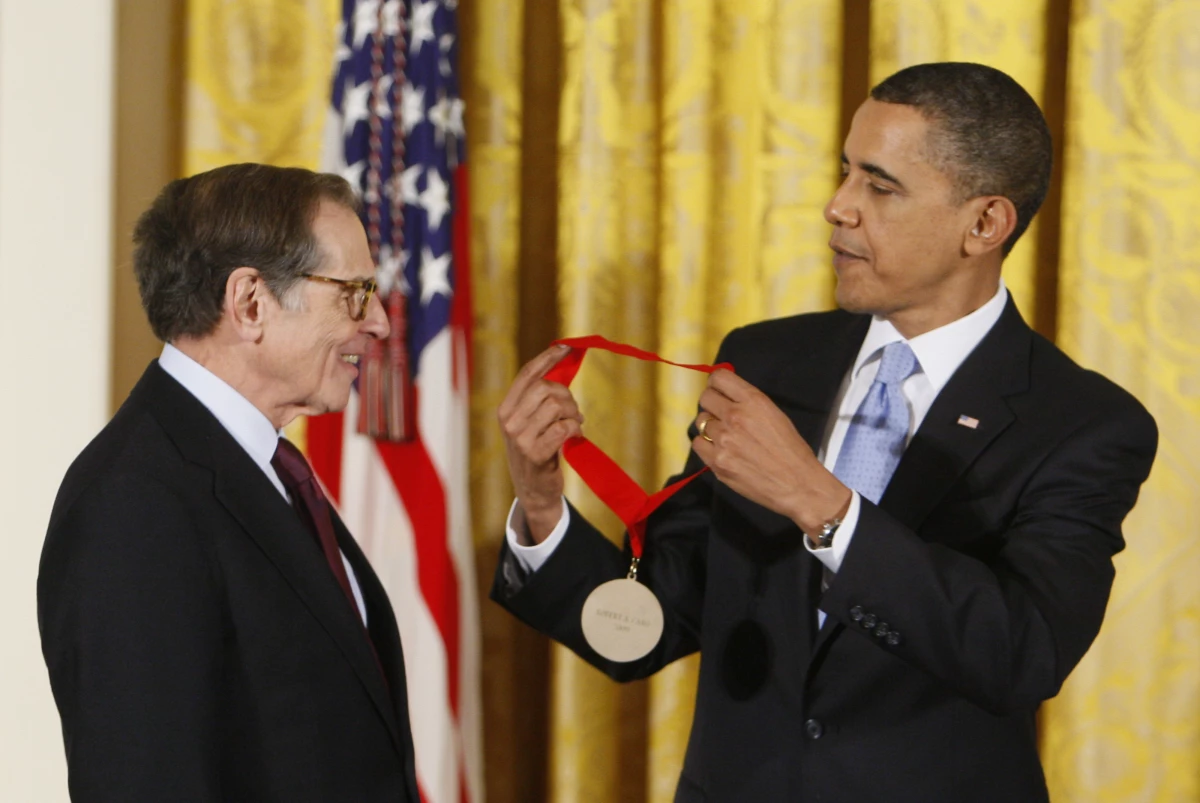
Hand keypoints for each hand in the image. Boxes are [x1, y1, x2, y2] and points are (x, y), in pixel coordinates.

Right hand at [498, 345, 583, 542]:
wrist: (533, 492)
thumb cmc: (536, 452)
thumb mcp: (528, 424)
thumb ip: (537, 400)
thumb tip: (559, 367)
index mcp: (505, 409)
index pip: (527, 375)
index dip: (547, 358)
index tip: (565, 346)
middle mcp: (509, 421)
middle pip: (545, 388)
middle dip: (566, 395)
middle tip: (573, 410)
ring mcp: (520, 438)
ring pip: (555, 406)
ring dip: (573, 413)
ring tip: (575, 423)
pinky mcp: (535, 454)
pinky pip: (564, 428)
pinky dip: (575, 429)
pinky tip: (575, 436)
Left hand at [693, 369, 850, 542]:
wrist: (797, 484)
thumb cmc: (791, 450)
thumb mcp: (775, 415)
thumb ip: (749, 404)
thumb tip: (728, 397)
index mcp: (753, 401)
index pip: (719, 378)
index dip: (716, 383)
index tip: (719, 391)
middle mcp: (735, 416)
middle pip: (705, 398)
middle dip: (711, 404)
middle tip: (720, 414)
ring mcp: (723, 440)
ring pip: (701, 422)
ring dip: (710, 427)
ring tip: (725, 437)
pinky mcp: (716, 461)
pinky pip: (698, 444)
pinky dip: (706, 445)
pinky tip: (719, 450)